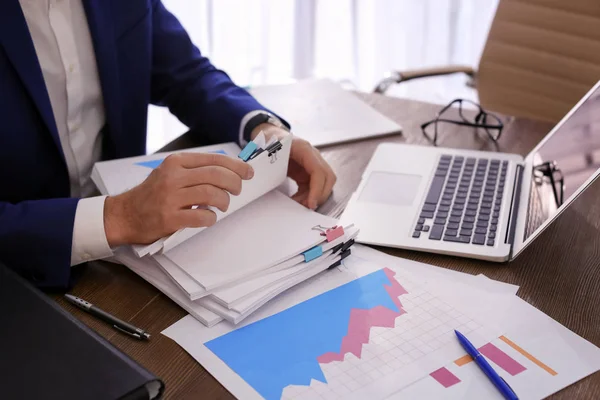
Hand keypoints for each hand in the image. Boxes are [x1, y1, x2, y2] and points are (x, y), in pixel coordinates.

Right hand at [103, 152, 253, 246]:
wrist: (124, 214)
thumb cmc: (152, 194)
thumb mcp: (170, 172)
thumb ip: (195, 170)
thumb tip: (228, 171)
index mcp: (176, 162)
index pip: (214, 159)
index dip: (236, 166)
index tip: (247, 172)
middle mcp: (173, 177)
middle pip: (217, 175)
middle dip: (235, 183)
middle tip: (237, 190)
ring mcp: (171, 198)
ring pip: (212, 194)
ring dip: (224, 201)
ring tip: (222, 205)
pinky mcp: (169, 218)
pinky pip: (202, 217)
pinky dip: (211, 218)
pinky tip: (209, 218)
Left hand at [252, 124, 335, 209]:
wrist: (271, 135)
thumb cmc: (269, 140)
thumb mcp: (266, 147)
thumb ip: (264, 160)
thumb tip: (254, 172)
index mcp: (303, 148)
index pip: (318, 171)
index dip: (317, 189)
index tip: (310, 203)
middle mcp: (312, 156)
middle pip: (328, 177)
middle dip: (320, 195)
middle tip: (307, 207)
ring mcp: (311, 164)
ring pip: (323, 183)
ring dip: (314, 196)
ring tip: (299, 205)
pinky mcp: (307, 172)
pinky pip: (314, 186)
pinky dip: (308, 196)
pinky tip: (297, 200)